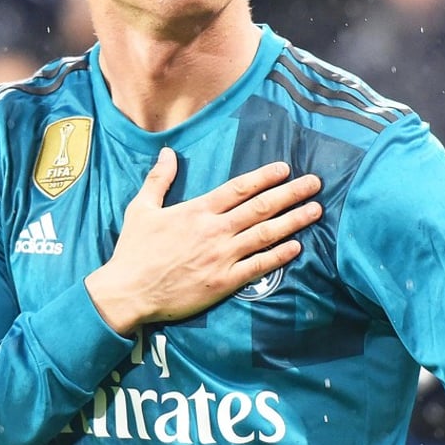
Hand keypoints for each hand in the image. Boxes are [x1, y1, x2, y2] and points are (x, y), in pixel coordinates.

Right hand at [85, 147, 322, 335]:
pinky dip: (279, 256)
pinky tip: (297, 247)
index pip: (239, 188)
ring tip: (315, 209)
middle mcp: (215, 230)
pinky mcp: (224, 282)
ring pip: (266, 234)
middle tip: (315, 183)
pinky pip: (259, 267)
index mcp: (197, 210)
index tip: (285, 168)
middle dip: (290, 193)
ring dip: (294, 221)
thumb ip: (158, 179)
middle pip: (261, 207)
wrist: (128, 292)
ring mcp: (222, 257)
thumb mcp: (141, 208)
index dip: (264, 177)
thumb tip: (167, 152)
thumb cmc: (133, 250)